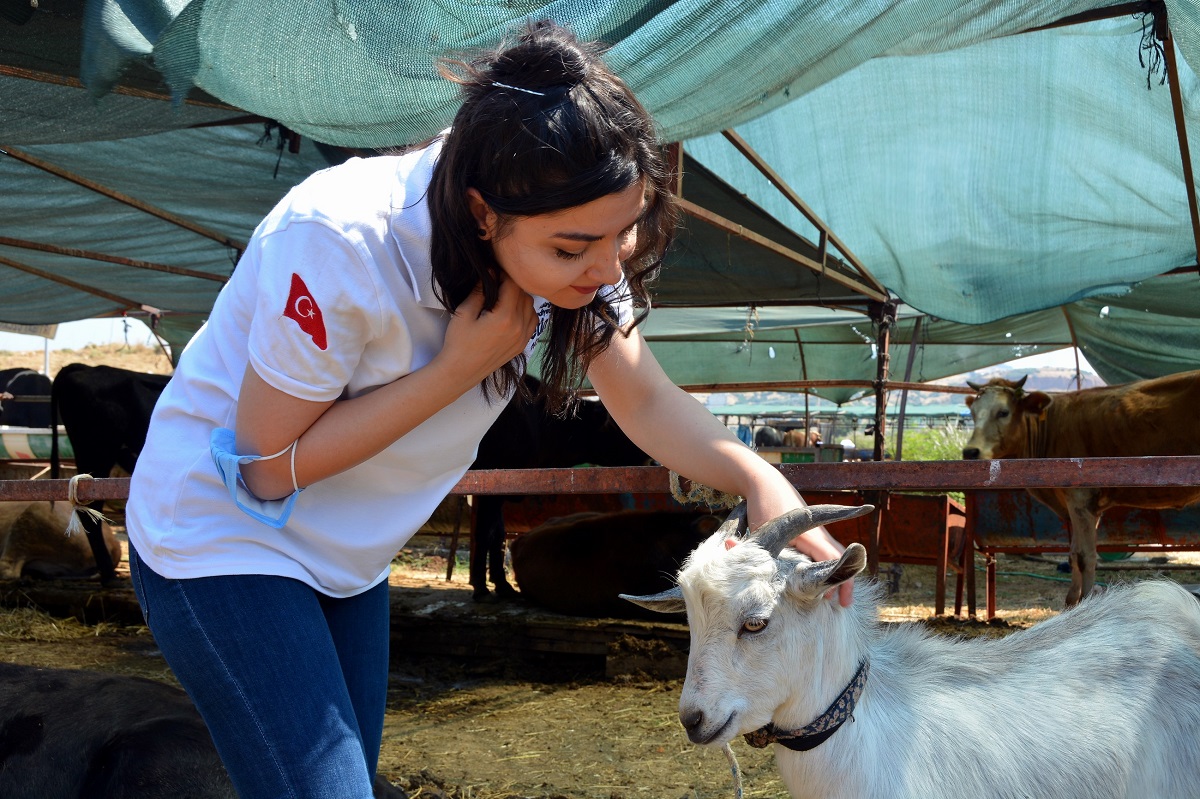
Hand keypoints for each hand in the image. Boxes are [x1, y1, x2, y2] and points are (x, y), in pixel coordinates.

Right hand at [439, 279, 536, 387]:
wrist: (460, 372)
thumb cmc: (458, 342)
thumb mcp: (464, 313)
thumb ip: (479, 291)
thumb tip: (490, 273)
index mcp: (505, 317)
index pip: (513, 285)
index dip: (504, 274)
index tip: (493, 272)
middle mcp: (519, 327)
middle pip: (524, 294)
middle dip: (512, 285)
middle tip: (496, 283)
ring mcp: (523, 337)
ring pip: (531, 307)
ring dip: (520, 298)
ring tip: (503, 297)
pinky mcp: (522, 345)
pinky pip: (532, 322)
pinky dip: (526, 312)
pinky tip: (511, 312)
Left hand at [746, 490, 853, 607]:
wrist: (766, 483)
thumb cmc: (763, 506)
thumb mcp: (759, 531)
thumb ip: (751, 550)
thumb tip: (732, 557)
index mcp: (809, 533)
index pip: (830, 557)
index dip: (834, 578)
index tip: (832, 597)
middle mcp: (819, 532)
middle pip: (840, 557)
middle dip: (844, 580)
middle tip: (845, 604)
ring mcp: (818, 531)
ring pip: (835, 554)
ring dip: (839, 572)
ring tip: (840, 598)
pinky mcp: (814, 532)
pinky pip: (827, 550)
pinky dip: (830, 564)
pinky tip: (826, 579)